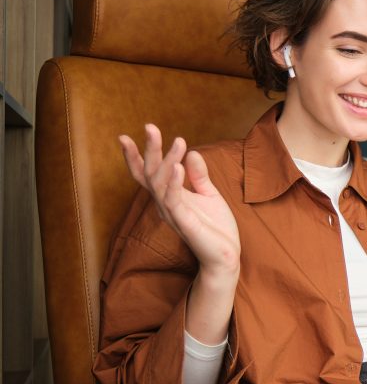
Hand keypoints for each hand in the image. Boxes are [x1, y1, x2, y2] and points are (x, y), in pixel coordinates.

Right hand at [119, 124, 240, 278]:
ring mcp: (172, 213)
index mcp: (169, 196)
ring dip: (167, 161)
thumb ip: (199, 175)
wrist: (226, 256)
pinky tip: (178, 167)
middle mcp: (165, 204)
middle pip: (150, 173)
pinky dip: (175, 183)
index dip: (135, 156)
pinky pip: (174, 200)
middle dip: (150, 149)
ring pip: (160, 183)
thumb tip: (191, 152)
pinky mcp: (184, 223)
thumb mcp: (209, 195)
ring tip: (177, 141)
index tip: (123, 136)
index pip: (146, 174)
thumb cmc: (215, 228)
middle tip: (150, 126)